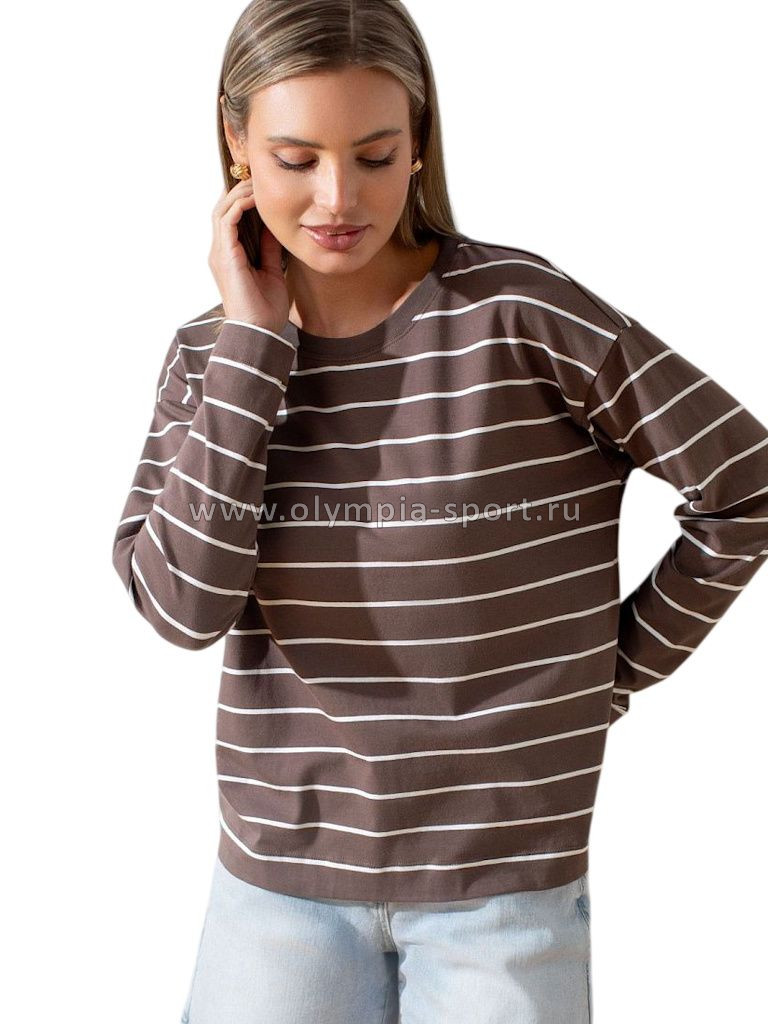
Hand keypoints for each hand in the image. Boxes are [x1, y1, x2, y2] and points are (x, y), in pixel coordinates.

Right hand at [208, 180, 289, 333]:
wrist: (259, 333)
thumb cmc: (266, 311)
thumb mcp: (272, 272)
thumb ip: (270, 249)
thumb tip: (274, 227)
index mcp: (230, 256)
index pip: (231, 218)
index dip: (244, 200)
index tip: (264, 188)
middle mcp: (220, 252)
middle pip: (223, 208)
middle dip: (240, 190)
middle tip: (260, 178)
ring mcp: (219, 253)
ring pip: (222, 209)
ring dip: (240, 193)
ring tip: (258, 183)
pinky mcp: (224, 256)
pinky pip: (227, 220)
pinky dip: (240, 205)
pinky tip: (257, 199)